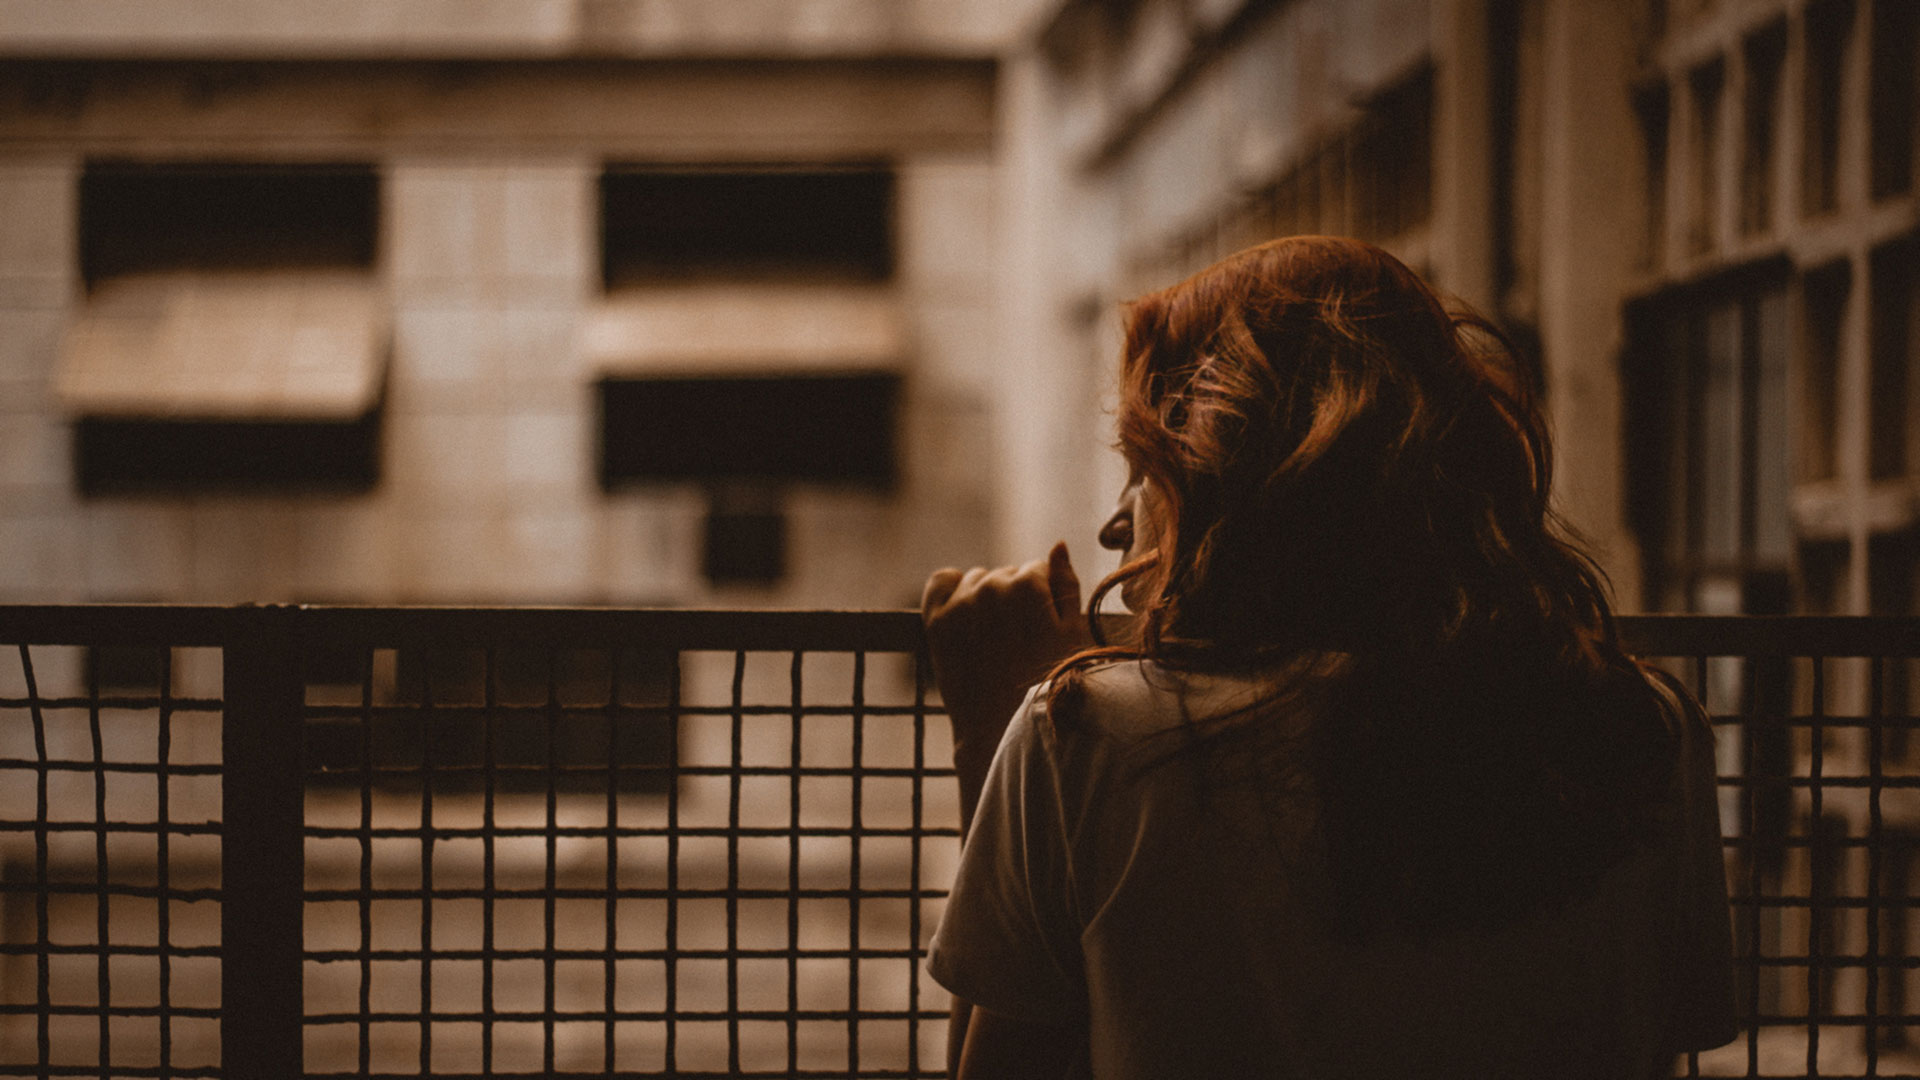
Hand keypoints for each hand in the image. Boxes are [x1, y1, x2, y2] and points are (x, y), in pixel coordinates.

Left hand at [921, 542, 1090, 775]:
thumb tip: (1058, 545)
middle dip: (1016, 598)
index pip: (1037, 571)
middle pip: (1007, 575)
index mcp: (1028, 585)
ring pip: (978, 579)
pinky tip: (966, 613)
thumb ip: (1067, 585)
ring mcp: (960, 603)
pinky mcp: (936, 620)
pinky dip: (953, 588)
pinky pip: (943, 580)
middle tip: (1019, 639)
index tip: (1041, 628)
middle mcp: (991, 587)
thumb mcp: (1073, 636)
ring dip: (986, 597)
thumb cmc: (1047, 683)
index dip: (1044, 599)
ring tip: (995, 637)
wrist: (1000, 728)